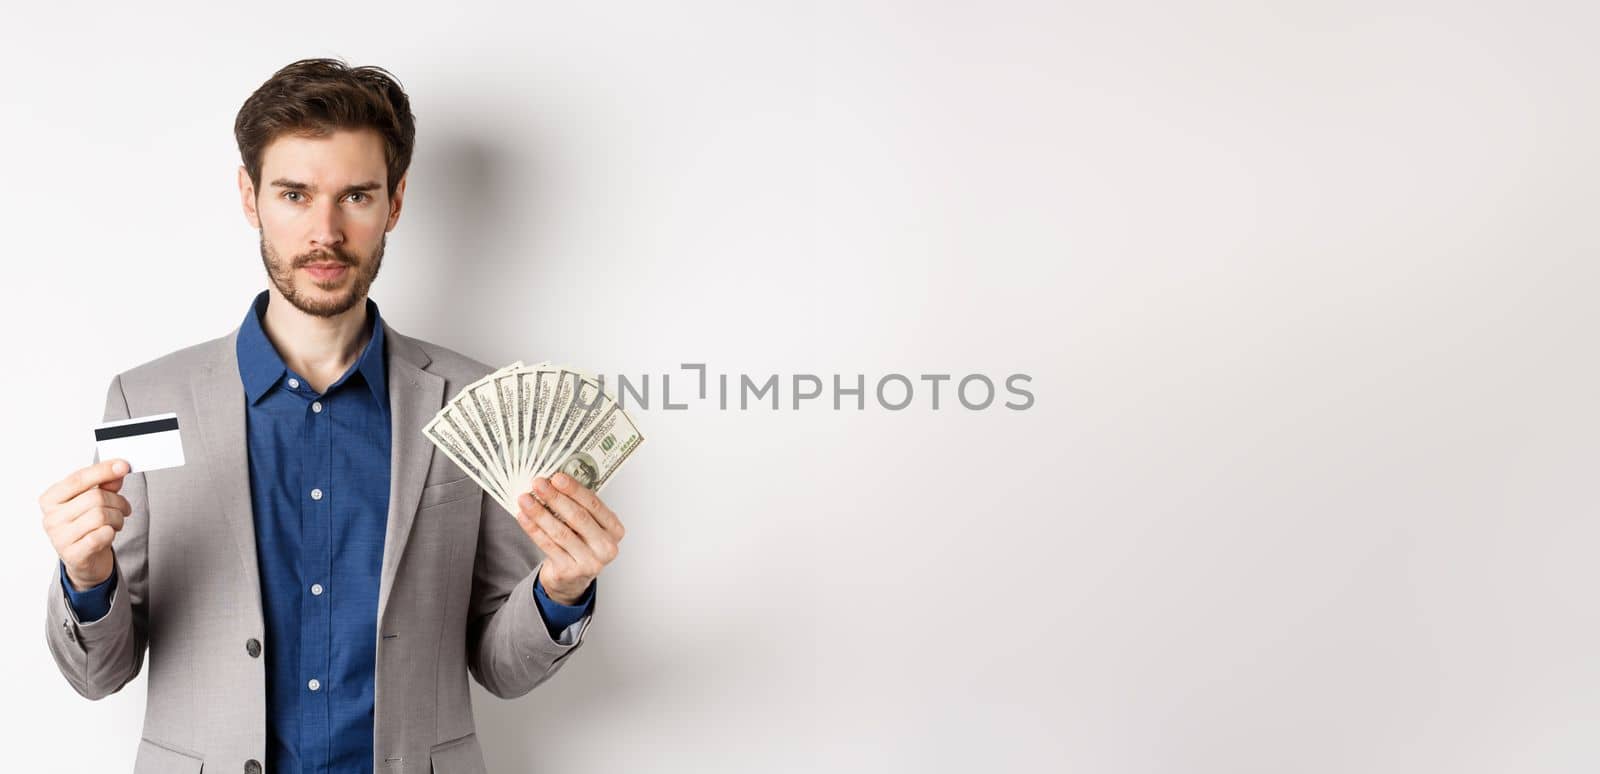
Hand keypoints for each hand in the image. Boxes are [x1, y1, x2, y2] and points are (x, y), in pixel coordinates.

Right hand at [40, 458, 133, 591]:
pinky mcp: (73, 554)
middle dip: (118, 501)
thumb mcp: (94, 502)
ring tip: (116, 523)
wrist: (84, 559)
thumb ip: (105, 484)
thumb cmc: (86, 527)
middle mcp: (51, 517)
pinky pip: (101, 535)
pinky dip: (112, 532)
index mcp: (51, 499)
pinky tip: (108, 534)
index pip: (78, 479)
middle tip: (124, 508)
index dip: (103, 470)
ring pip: (101, 515)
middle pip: (95, 497)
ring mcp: (59, 537)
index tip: (123, 466)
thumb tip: (118, 469)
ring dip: (118, 518)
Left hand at [515, 472, 624, 604]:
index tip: (557, 477)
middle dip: (555, 498)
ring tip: (526, 499)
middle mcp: (606, 547)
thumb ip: (579, 506)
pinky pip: (548, 546)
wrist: (573, 579)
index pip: (594, 505)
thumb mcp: (589, 526)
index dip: (574, 490)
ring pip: (560, 532)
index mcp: (615, 529)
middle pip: (578, 517)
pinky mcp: (569, 571)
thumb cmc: (580, 545)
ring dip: (540, 513)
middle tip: (539, 484)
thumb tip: (554, 482)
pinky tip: (524, 517)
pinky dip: (533, 529)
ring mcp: (589, 562)